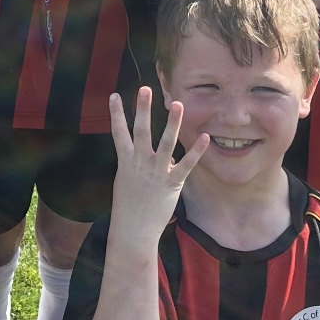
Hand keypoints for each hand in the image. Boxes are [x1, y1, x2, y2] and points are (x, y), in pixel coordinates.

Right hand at [106, 88, 207, 254]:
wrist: (133, 230)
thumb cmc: (129, 206)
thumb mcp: (127, 181)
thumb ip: (138, 164)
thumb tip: (152, 154)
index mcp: (126, 162)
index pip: (118, 133)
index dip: (116, 113)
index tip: (114, 95)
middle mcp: (140, 164)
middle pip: (140, 131)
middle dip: (142, 109)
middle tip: (144, 89)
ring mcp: (156, 173)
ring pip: (165, 143)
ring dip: (172, 123)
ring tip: (177, 104)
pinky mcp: (171, 184)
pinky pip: (186, 165)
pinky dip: (196, 151)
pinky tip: (205, 137)